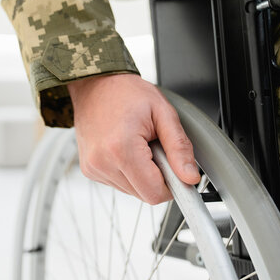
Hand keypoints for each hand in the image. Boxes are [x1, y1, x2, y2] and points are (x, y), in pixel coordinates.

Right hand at [67, 74, 200, 204]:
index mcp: (122, 149)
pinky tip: (124, 149)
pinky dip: (128, 171)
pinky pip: (119, 183)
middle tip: (153, 147)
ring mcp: (93, 168)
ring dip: (141, 174)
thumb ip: (180, 148)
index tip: (173, 166)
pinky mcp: (89, 169)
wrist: (95, 84)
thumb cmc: (126, 93)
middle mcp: (102, 162)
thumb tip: (190, 177)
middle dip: (156, 176)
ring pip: (132, 191)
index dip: (171, 183)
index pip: (154, 193)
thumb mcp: (163, 113)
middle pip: (144, 194)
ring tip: (137, 144)